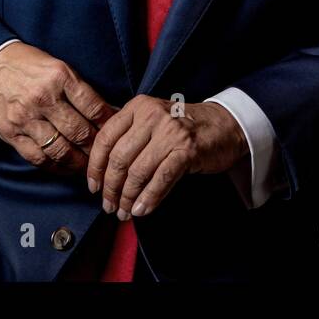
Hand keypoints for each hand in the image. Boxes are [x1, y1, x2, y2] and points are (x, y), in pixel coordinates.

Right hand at [0, 42, 116, 174]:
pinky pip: (38, 158)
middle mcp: (44, 98)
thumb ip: (80, 91)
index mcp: (60, 77)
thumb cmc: (29, 66)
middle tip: (107, 155)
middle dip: (97, 147)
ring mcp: (26, 118)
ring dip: (79, 162)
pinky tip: (65, 167)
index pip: (94, 108)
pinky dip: (55, 167)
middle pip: (80, 132)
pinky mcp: (12, 133)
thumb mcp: (58, 66)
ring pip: (61, 150)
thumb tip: (110, 112)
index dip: (110, 124)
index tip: (117, 133)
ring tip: (89, 165)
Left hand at [86, 97, 247, 219]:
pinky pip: (161, 179)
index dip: (95, 167)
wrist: (225, 124)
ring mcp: (171, 132)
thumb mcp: (152, 120)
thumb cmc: (183, 127)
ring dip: (128, 197)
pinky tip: (142, 209)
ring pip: (138, 171)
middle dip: (111, 188)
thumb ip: (128, 134)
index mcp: (138, 106)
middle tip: (109, 206)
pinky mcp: (187, 150)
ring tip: (124, 212)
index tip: (93, 187)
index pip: (105, 138)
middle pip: (119, 158)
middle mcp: (152, 115)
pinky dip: (149, 198)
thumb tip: (99, 167)